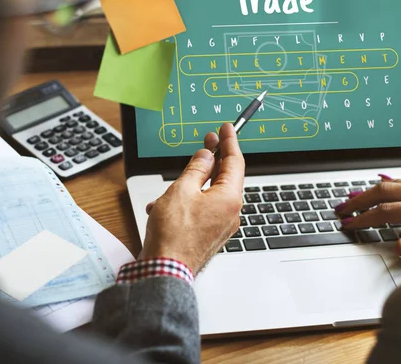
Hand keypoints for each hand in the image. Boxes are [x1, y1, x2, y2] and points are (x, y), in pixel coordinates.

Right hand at [139, 123, 243, 274]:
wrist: (165, 271)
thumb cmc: (173, 235)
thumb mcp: (182, 190)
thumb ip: (196, 169)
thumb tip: (206, 156)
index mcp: (230, 198)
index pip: (235, 162)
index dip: (230, 142)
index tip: (227, 128)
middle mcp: (231, 212)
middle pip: (224, 177)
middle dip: (211, 160)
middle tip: (207, 141)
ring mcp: (221, 225)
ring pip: (209, 194)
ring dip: (190, 186)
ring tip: (169, 190)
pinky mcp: (210, 234)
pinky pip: (202, 210)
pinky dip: (186, 203)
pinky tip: (165, 207)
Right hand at [336, 176, 400, 256]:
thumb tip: (396, 245)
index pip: (386, 212)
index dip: (363, 218)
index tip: (348, 223)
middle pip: (383, 190)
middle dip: (359, 198)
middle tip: (341, 206)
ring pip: (395, 182)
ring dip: (371, 189)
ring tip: (354, 196)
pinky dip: (390, 182)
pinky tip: (385, 182)